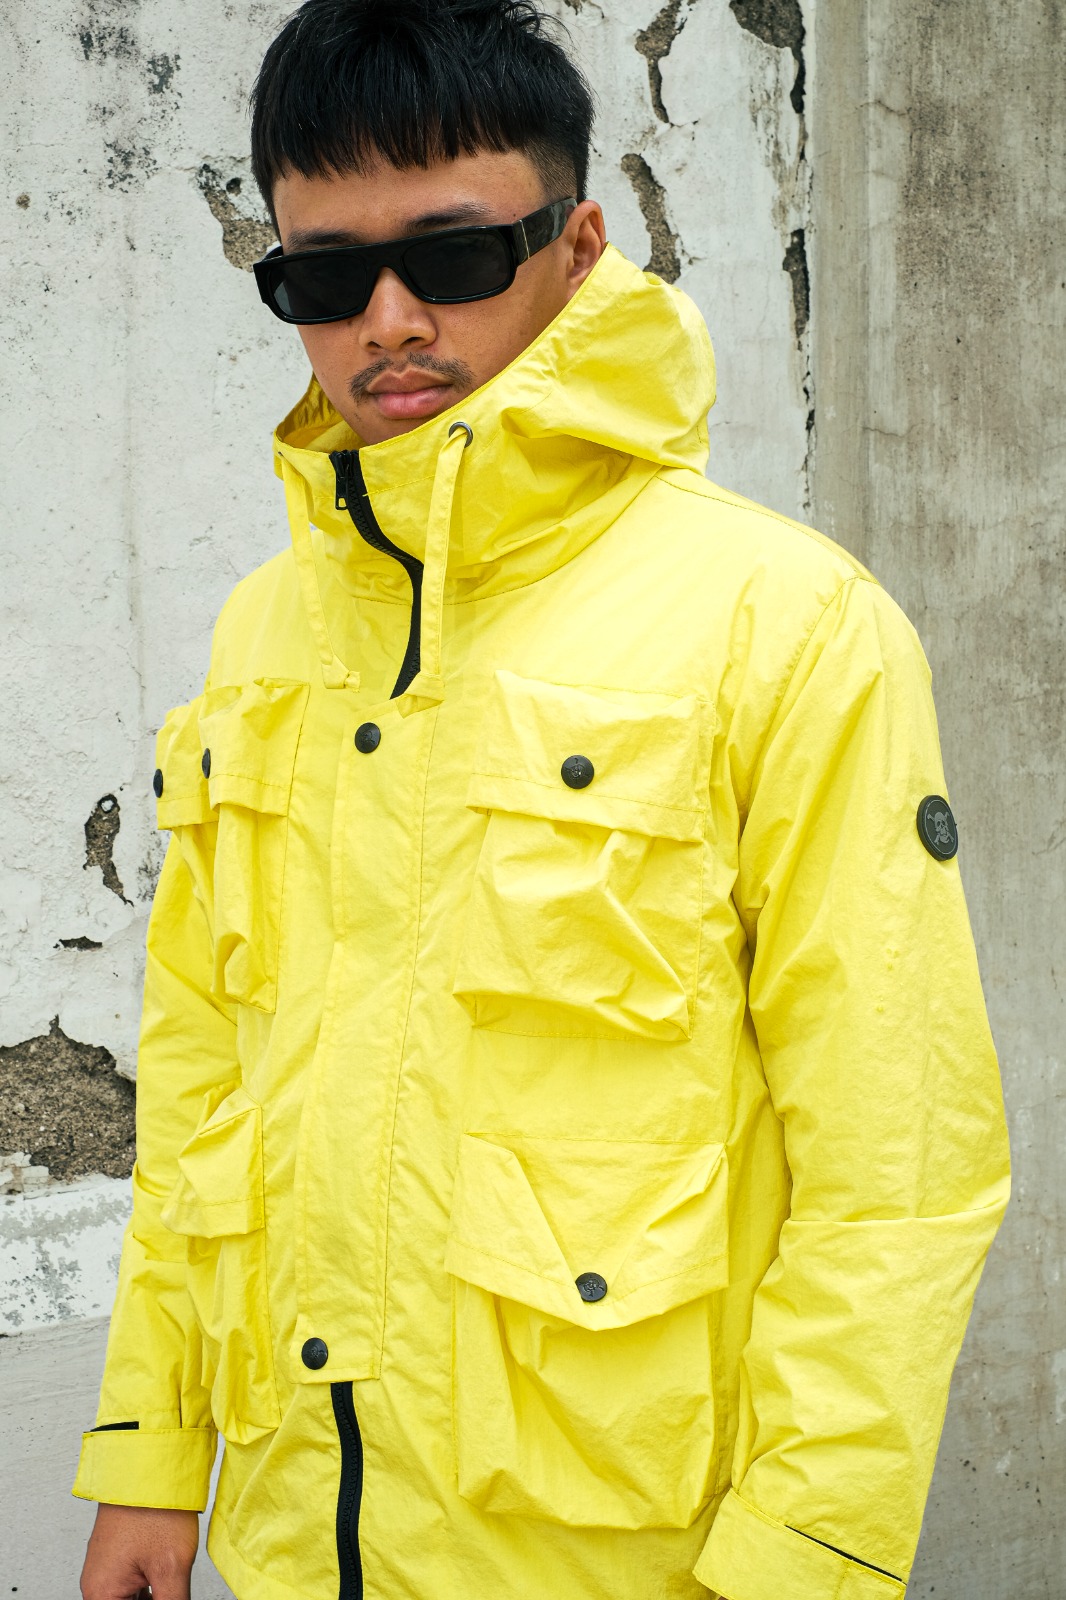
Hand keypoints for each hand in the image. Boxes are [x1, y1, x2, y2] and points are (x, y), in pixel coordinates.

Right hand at [81, 1503, 198, 1599]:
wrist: (150, 1462)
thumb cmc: (153, 1506)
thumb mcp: (172, 1568)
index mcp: (101, 1593)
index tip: (169, 1595)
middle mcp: (97, 1583)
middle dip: (154, 1599)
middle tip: (172, 1587)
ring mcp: (106, 1566)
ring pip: (131, 1598)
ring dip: (153, 1595)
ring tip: (172, 1579)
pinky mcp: (117, 1553)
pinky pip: (131, 1583)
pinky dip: (150, 1586)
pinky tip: (167, 1578)